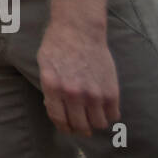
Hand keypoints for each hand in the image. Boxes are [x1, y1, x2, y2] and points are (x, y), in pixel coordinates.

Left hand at [36, 18, 119, 136]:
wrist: (79, 28)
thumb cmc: (58, 44)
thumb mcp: (44, 66)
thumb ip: (49, 89)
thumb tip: (54, 108)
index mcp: (53, 88)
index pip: (59, 120)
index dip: (63, 127)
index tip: (67, 127)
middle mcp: (73, 94)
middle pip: (79, 126)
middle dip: (79, 128)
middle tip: (81, 124)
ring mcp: (94, 93)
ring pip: (98, 124)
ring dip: (95, 123)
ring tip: (93, 115)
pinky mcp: (111, 90)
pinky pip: (113, 115)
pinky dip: (109, 115)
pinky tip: (105, 108)